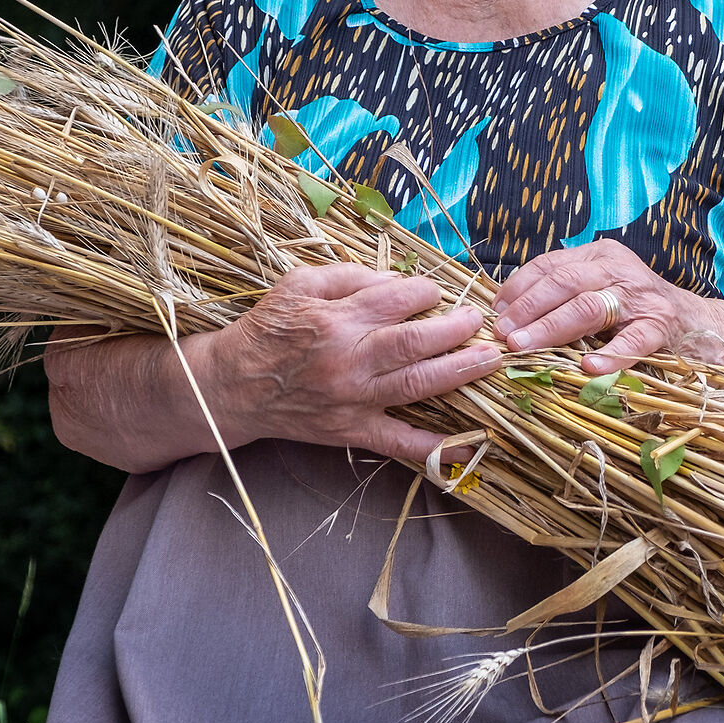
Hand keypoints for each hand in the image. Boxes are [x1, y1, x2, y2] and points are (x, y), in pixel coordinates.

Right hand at [205, 262, 493, 461]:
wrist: (233, 387)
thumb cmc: (268, 329)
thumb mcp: (298, 284)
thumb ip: (348, 276)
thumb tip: (394, 280)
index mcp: (337, 319)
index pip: (398, 299)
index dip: (426, 292)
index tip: (436, 293)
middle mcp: (349, 359)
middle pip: (416, 342)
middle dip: (457, 328)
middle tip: (481, 321)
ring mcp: (353, 399)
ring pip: (417, 384)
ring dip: (460, 372)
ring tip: (491, 360)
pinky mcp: (352, 430)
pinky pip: (399, 442)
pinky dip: (434, 446)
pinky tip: (467, 445)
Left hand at [491, 239, 723, 375]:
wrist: (703, 324)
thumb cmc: (639, 311)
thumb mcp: (604, 288)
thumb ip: (567, 293)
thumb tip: (510, 313)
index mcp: (601, 255)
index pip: (551, 264)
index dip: (519, 287)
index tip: (496, 311)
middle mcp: (619, 269)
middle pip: (564, 283)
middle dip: (528, 309)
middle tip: (503, 334)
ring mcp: (642, 297)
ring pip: (589, 307)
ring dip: (552, 329)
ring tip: (525, 347)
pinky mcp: (662, 326)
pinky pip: (633, 340)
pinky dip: (610, 355)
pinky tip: (589, 368)